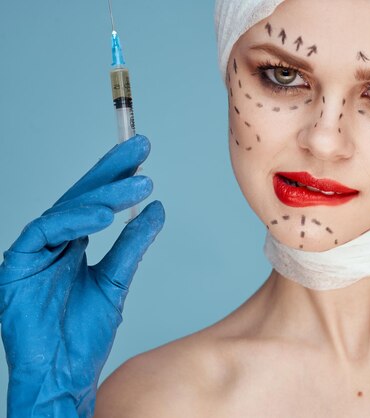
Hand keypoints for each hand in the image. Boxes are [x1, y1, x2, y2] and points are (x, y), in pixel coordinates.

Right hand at [0, 135, 164, 416]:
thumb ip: (132, 244)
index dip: (117, 175)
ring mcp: (32, 253)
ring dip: (102, 196)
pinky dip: (74, 221)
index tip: (142, 153)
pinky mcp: (16, 266)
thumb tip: (156, 209)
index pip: (95, 201)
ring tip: (137, 186)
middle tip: (139, 146)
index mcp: (72, 245)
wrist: (62, 376)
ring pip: (65, 210)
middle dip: (110, 170)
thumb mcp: (116, 281)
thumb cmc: (83, 335)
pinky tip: (104, 215)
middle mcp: (51, 244)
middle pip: (80, 197)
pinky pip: (44, 232)